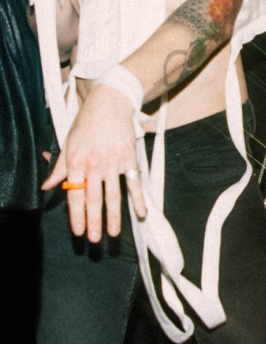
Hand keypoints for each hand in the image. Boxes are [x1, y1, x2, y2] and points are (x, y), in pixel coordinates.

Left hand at [43, 84, 146, 241]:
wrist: (110, 103)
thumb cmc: (86, 123)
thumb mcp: (67, 143)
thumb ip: (58, 168)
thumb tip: (47, 187)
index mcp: (76, 162)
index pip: (75, 195)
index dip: (76, 216)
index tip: (79, 232)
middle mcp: (94, 165)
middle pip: (94, 200)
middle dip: (94, 223)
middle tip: (96, 241)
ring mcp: (114, 163)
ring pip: (114, 196)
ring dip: (114, 217)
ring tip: (113, 234)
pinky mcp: (130, 159)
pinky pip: (134, 183)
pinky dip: (138, 199)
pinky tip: (141, 214)